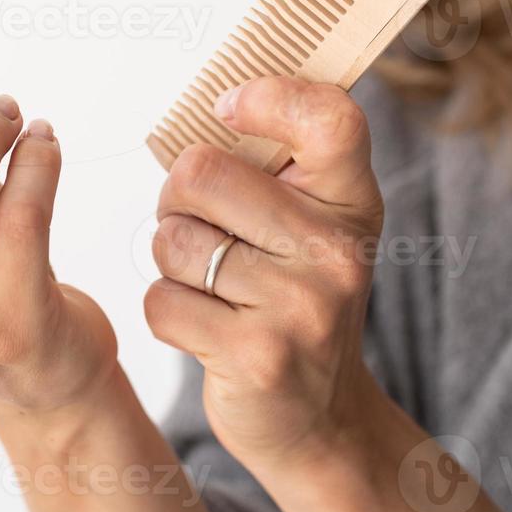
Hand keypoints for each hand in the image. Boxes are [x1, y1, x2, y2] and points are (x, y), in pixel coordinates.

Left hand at [144, 76, 384, 473]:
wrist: (317, 415)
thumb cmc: (293, 295)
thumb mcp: (311, 222)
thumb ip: (274, 163)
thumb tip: (211, 100)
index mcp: (349, 200)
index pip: (329, 118)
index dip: (268, 96)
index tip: (227, 110)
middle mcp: (336, 249)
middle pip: (200, 173)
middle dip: (176, 200)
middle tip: (200, 228)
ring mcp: (301, 305)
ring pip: (171, 240)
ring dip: (170, 260)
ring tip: (210, 283)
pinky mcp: (258, 356)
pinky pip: (161, 300)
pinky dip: (166, 311)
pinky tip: (205, 326)